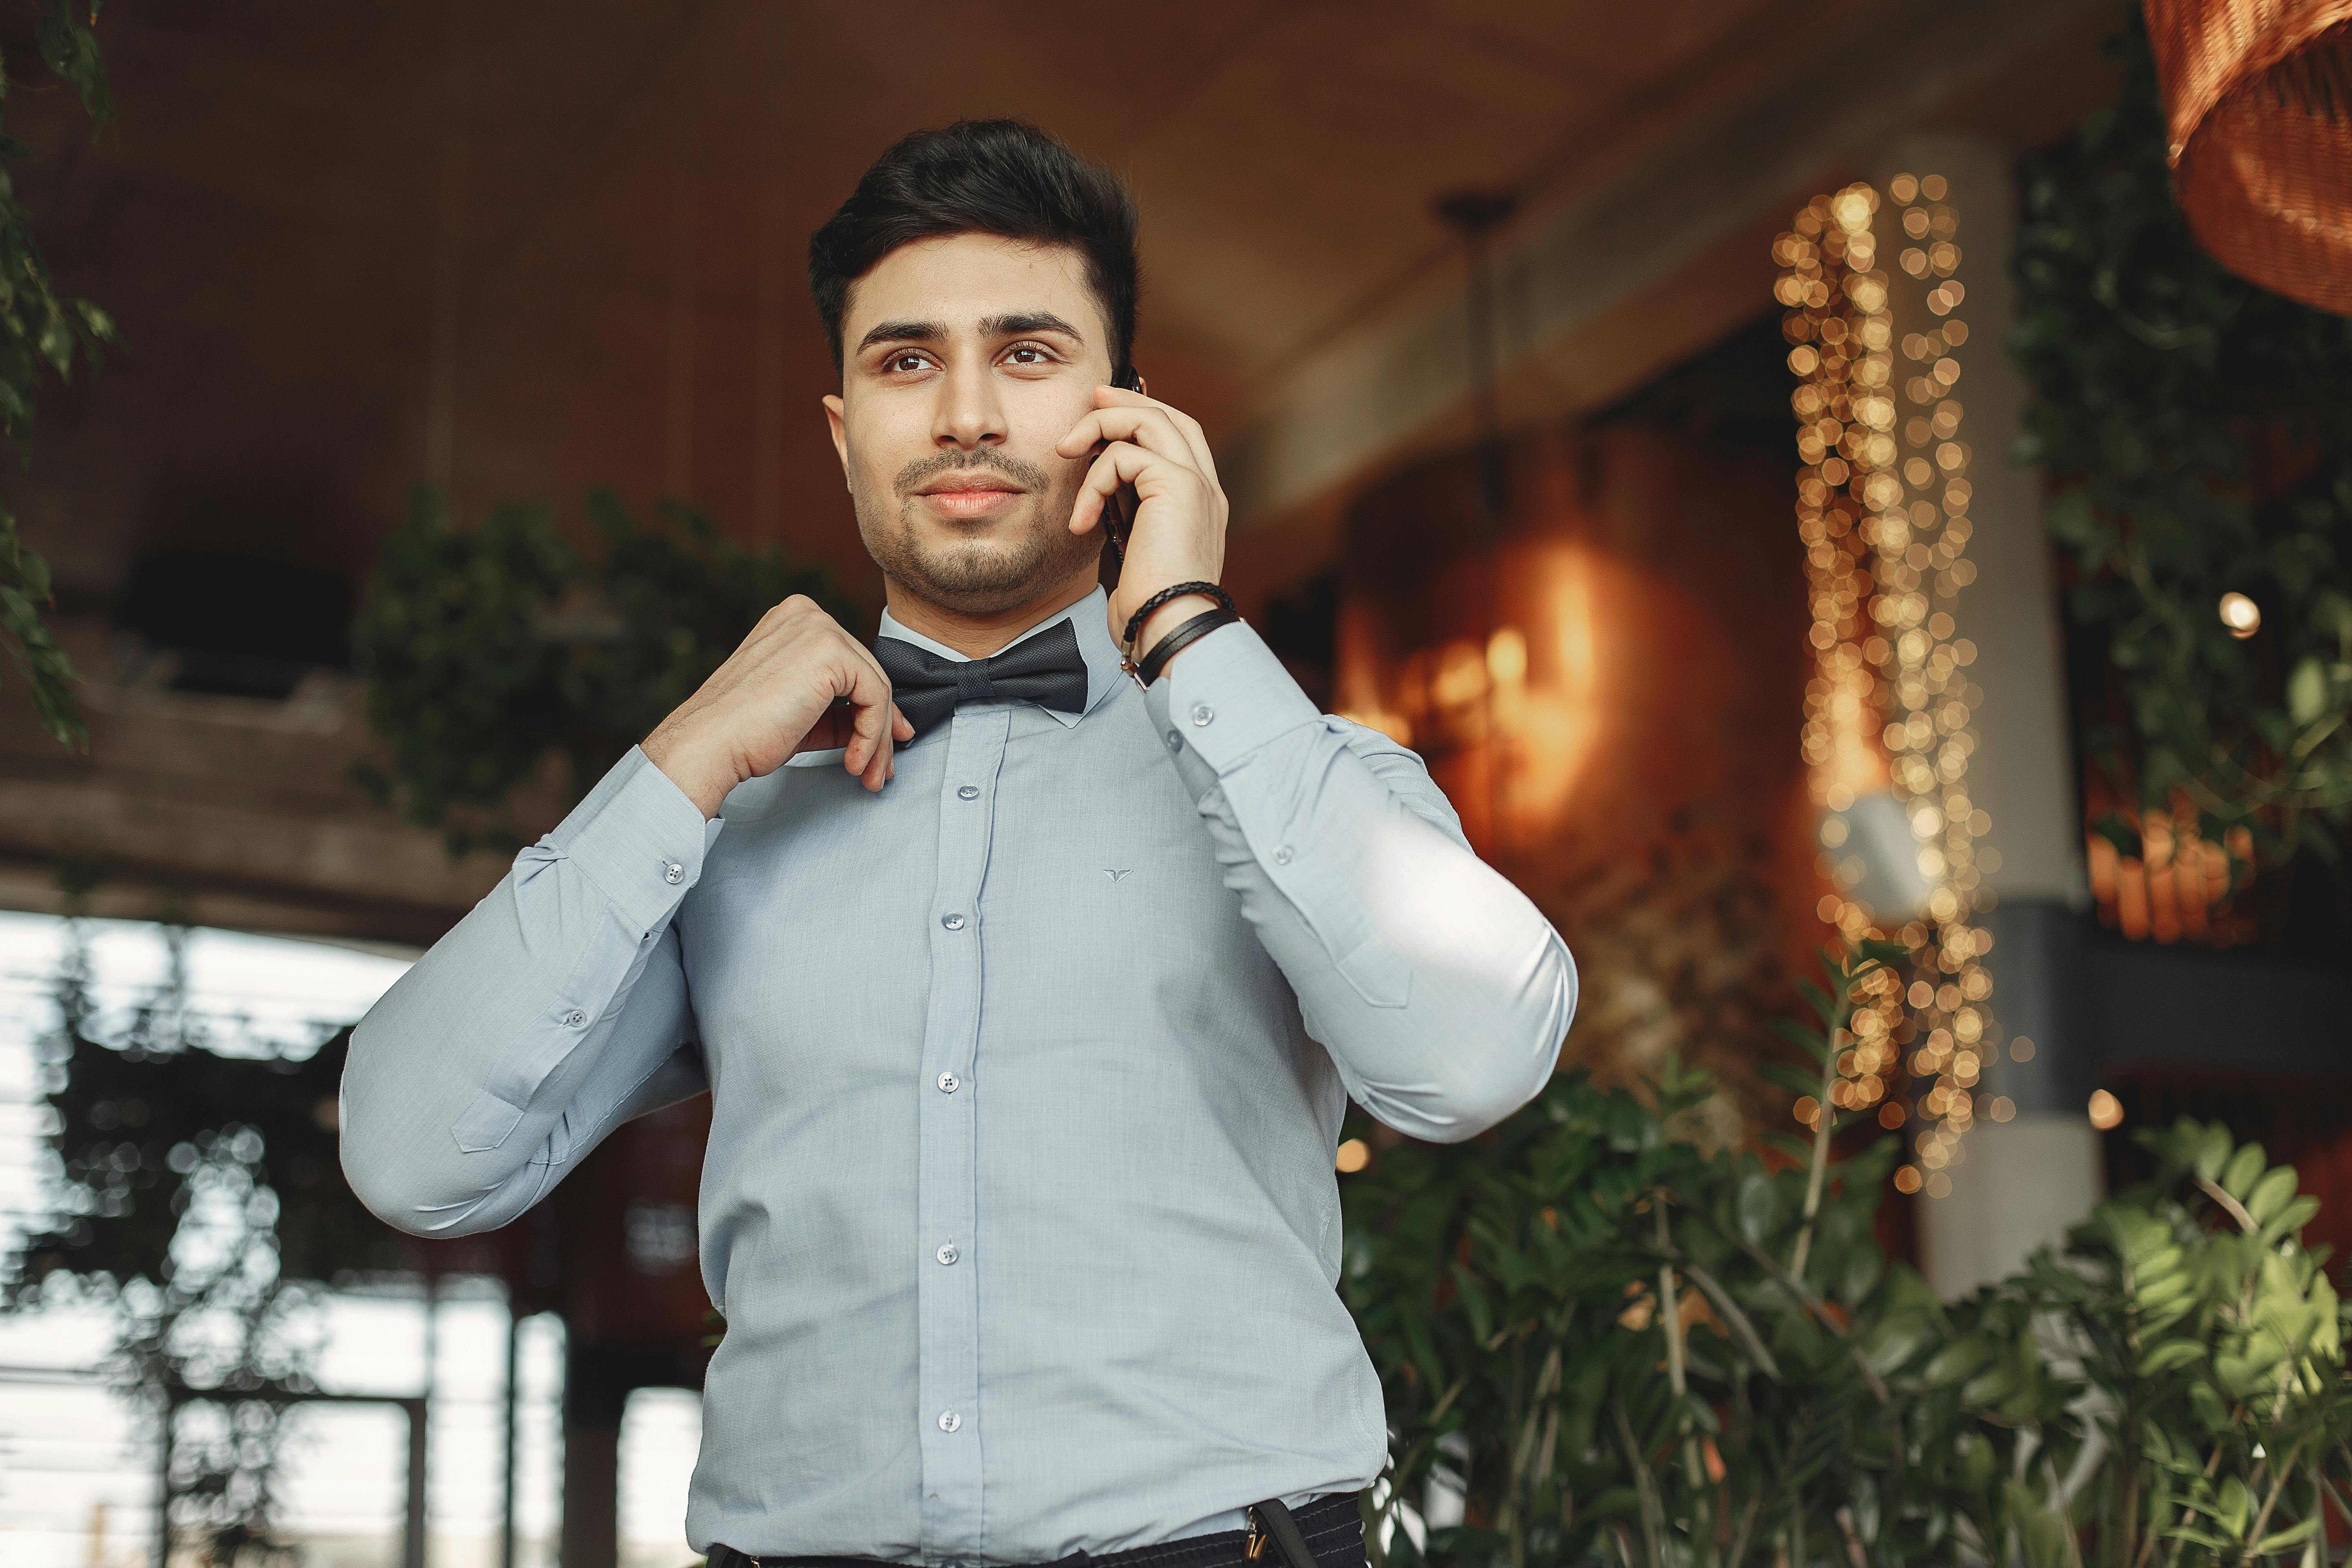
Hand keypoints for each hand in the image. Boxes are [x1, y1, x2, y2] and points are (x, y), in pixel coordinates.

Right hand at [642, 595, 911, 816]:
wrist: (711, 744)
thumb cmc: (742, 734)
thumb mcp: (801, 716)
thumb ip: (838, 712)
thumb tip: (883, 727)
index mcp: (793, 621)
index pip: (850, 666)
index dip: (872, 710)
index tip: (879, 748)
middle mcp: (806, 614)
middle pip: (867, 675)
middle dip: (880, 729)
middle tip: (880, 771)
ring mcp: (818, 628)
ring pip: (877, 687)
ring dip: (879, 740)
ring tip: (869, 774)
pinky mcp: (831, 650)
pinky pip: (876, 697)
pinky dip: (872, 736)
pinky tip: (854, 762)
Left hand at [1057, 384, 1229, 658]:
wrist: (1170, 627)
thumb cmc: (1150, 606)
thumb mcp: (1138, 550)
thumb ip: (1132, 514)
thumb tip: (1105, 490)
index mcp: (1201, 502)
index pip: (1180, 439)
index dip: (1146, 416)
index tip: (1107, 410)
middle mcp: (1205, 487)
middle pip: (1170, 417)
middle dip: (1126, 402)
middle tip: (1090, 398)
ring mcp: (1197, 484)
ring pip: (1149, 420)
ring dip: (1100, 427)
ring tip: (1065, 451)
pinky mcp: (1178, 487)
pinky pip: (1125, 456)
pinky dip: (1093, 481)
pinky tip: (1082, 520)